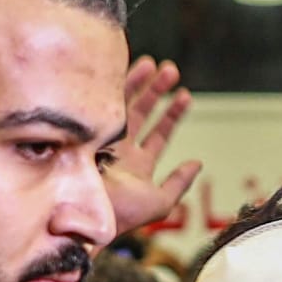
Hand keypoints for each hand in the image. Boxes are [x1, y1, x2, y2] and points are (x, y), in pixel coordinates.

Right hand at [104, 56, 201, 235]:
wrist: (84, 213)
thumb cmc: (121, 216)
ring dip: (140, 83)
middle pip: (142, 113)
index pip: (159, 134)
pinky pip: (104, 102)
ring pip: (124, 104)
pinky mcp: (88, 128)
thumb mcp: (160, 203)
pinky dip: (116, 86)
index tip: (184, 96)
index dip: (172, 114)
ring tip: (155, 64)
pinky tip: (128, 70)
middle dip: (157, 91)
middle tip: (170, 70)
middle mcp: (120, 149)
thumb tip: (197, 163)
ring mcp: (103, 137)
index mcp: (137, 165)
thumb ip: (179, 183)